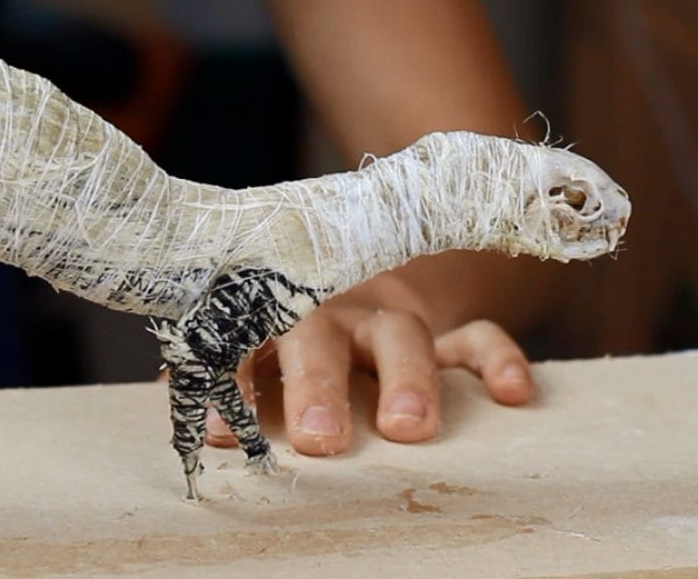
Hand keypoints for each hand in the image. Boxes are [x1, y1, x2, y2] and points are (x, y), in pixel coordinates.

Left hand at [205, 272, 533, 454]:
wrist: (355, 284)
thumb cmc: (292, 337)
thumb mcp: (255, 354)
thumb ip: (232, 385)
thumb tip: (209, 429)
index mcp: (273, 319)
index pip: (244, 340)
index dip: (232, 381)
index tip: (223, 430)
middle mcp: (330, 313)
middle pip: (322, 333)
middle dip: (319, 384)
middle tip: (319, 439)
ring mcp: (389, 319)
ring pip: (401, 333)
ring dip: (406, 378)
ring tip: (408, 428)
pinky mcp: (445, 332)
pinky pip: (477, 336)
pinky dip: (497, 359)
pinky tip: (514, 392)